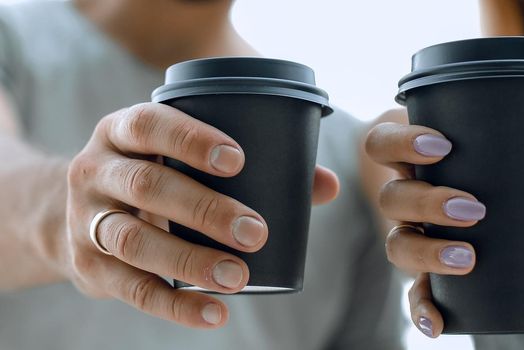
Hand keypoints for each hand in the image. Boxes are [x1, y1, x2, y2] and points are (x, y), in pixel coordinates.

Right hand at [63, 103, 338, 328]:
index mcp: (121, 132)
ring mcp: (85, 220)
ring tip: (239, 278)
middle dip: (205, 210)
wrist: (72, 214)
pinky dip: (175, 306)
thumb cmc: (155, 175)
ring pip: (133, 240)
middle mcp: (95, 170)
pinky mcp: (88, 267)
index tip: (239, 161)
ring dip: (190, 261)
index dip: (190, 140)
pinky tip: (215, 314)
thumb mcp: (181, 159)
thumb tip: (327, 185)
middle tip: (255, 231)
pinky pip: (131, 289)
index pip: (147, 125)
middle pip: (146, 187)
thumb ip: (256, 166)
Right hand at [365, 109, 523, 337]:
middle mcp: (404, 195)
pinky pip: (412, 289)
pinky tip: (436, 325)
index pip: (382, 144)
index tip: (443, 146)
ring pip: (396, 243)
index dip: (401, 144)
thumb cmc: (492, 166)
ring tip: (468, 258)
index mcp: (414, 159)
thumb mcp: (513, 160)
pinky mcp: (422, 269)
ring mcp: (409, 233)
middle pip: (390, 197)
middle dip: (427, 202)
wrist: (477, 192)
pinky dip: (421, 308)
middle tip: (473, 208)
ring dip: (427, 253)